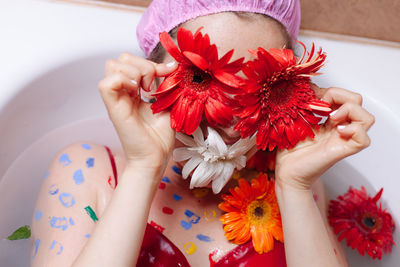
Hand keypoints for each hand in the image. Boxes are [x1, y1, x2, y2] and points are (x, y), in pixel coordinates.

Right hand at [98, 53, 177, 173]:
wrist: (155, 156)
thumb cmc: (160, 136)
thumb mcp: (168, 103)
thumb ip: (167, 84)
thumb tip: (173, 65)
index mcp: (133, 91)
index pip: (133, 61)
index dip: (152, 62)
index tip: (170, 71)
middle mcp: (123, 92)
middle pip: (120, 59)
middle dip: (142, 64)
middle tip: (152, 85)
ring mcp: (117, 99)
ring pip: (112, 65)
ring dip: (134, 71)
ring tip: (145, 90)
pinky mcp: (113, 108)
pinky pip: (106, 84)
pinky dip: (123, 81)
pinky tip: (137, 92)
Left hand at [275, 87, 374, 190]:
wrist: (286, 171)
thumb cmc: (289, 149)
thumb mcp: (296, 119)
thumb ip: (306, 104)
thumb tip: (311, 86)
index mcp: (329, 121)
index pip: (344, 97)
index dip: (332, 91)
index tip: (313, 98)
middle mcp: (340, 129)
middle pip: (358, 102)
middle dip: (342, 96)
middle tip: (324, 108)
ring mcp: (343, 139)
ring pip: (367, 118)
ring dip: (350, 111)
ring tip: (332, 118)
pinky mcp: (342, 150)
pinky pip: (364, 139)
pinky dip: (354, 129)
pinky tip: (337, 130)